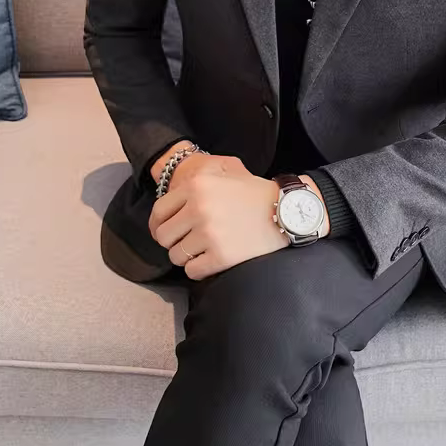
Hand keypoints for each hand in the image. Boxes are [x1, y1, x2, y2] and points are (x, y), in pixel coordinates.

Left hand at [148, 153, 288, 279]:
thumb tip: (168, 199)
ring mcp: (209, 234)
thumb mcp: (225, 174)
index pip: (158, 213)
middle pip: (164, 237)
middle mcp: (198, 209)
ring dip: (187, 257)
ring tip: (205, 250)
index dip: (159, 226)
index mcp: (196, 186)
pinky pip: (193, 271)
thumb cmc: (256, 194)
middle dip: (174, 242)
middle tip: (188, 243)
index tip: (165, 232)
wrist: (287, 211)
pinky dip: (200, 269)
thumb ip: (196, 183)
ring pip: (176, 256)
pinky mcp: (221, 257)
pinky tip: (213, 260)